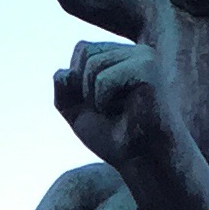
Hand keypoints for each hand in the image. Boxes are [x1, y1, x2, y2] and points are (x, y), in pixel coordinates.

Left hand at [52, 41, 171, 169]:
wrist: (142, 160)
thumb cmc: (114, 138)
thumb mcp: (79, 112)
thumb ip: (64, 90)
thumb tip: (62, 72)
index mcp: (124, 56)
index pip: (82, 49)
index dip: (77, 83)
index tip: (98, 106)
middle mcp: (136, 52)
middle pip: (84, 51)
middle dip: (84, 89)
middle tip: (109, 110)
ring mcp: (144, 57)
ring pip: (91, 64)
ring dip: (94, 98)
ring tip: (117, 111)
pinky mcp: (147, 69)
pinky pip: (102, 79)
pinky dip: (103, 102)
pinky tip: (124, 112)